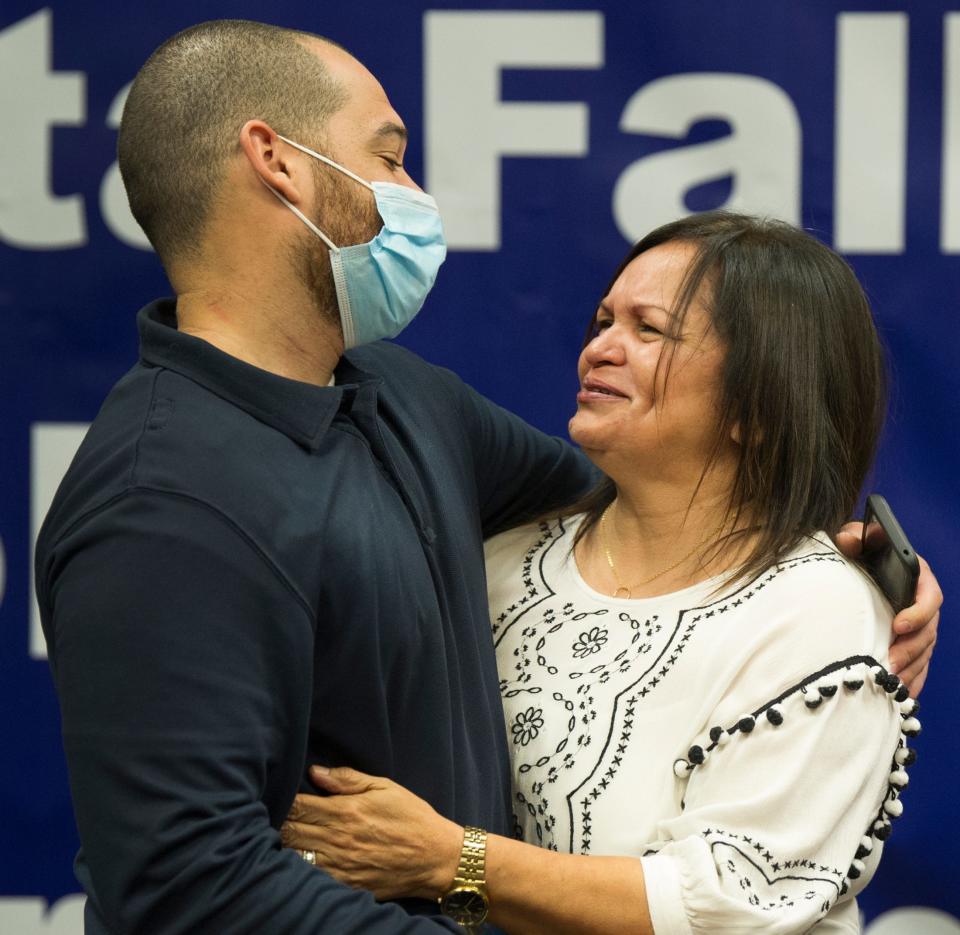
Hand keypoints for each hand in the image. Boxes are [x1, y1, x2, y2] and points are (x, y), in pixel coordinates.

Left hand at [281, 766, 462, 900]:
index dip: (283, 801)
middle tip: (272, 816)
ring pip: (295, 857)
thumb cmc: (411, 816)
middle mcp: (338, 840)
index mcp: (346, 811)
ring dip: (285, 846)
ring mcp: (340, 866)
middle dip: (278, 823)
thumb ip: (347, 779)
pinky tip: (298, 860)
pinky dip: (299, 869)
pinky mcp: (345, 886)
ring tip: (281, 838)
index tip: (278, 796)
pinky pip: (310, 878)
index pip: (298, 806)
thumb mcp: (384, 787)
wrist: (435, 857)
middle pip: (290, 832)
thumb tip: (314, 772)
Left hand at [836, 522, 941, 696]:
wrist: (861, 568)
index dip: (919, 612)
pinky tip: (897, 694)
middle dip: (910, 650)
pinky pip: (918, 666)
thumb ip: (855, 536)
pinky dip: (910, 680)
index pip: (930, 597)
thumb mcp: (858, 539)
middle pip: (928, 632)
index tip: (899, 624)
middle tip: (889, 663)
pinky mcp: (911, 644)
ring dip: (909, 668)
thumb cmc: (863, 552)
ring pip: (923, 653)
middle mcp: (924, 604)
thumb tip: (848, 540)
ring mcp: (920, 626)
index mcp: (919, 578)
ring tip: (888, 681)